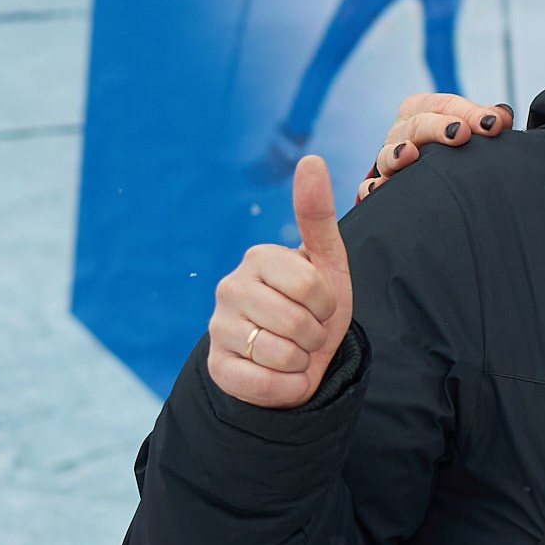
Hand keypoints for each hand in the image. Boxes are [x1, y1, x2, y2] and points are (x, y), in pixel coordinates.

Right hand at [208, 158, 354, 408]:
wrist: (301, 359)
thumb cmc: (316, 307)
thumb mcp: (328, 262)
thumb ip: (317, 214)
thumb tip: (310, 158)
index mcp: (258, 258)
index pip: (310, 286)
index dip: (327, 304)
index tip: (320, 304)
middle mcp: (229, 288)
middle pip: (297, 322)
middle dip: (316, 335)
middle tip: (308, 332)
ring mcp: (218, 328)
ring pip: (282, 355)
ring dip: (302, 361)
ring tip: (294, 351)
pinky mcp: (216, 368)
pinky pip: (264, 385)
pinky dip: (286, 386)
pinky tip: (278, 374)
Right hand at [357, 92, 513, 200]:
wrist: (433, 182)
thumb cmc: (454, 148)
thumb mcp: (471, 130)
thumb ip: (486, 121)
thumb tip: (503, 115)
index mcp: (422, 112)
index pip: (443, 105)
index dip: (468, 112)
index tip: (493, 124)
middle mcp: (402, 133)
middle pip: (417, 124)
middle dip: (439, 127)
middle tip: (461, 134)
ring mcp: (388, 161)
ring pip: (387, 154)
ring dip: (397, 153)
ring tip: (409, 153)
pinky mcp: (381, 189)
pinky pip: (368, 189)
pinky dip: (370, 188)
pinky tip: (379, 190)